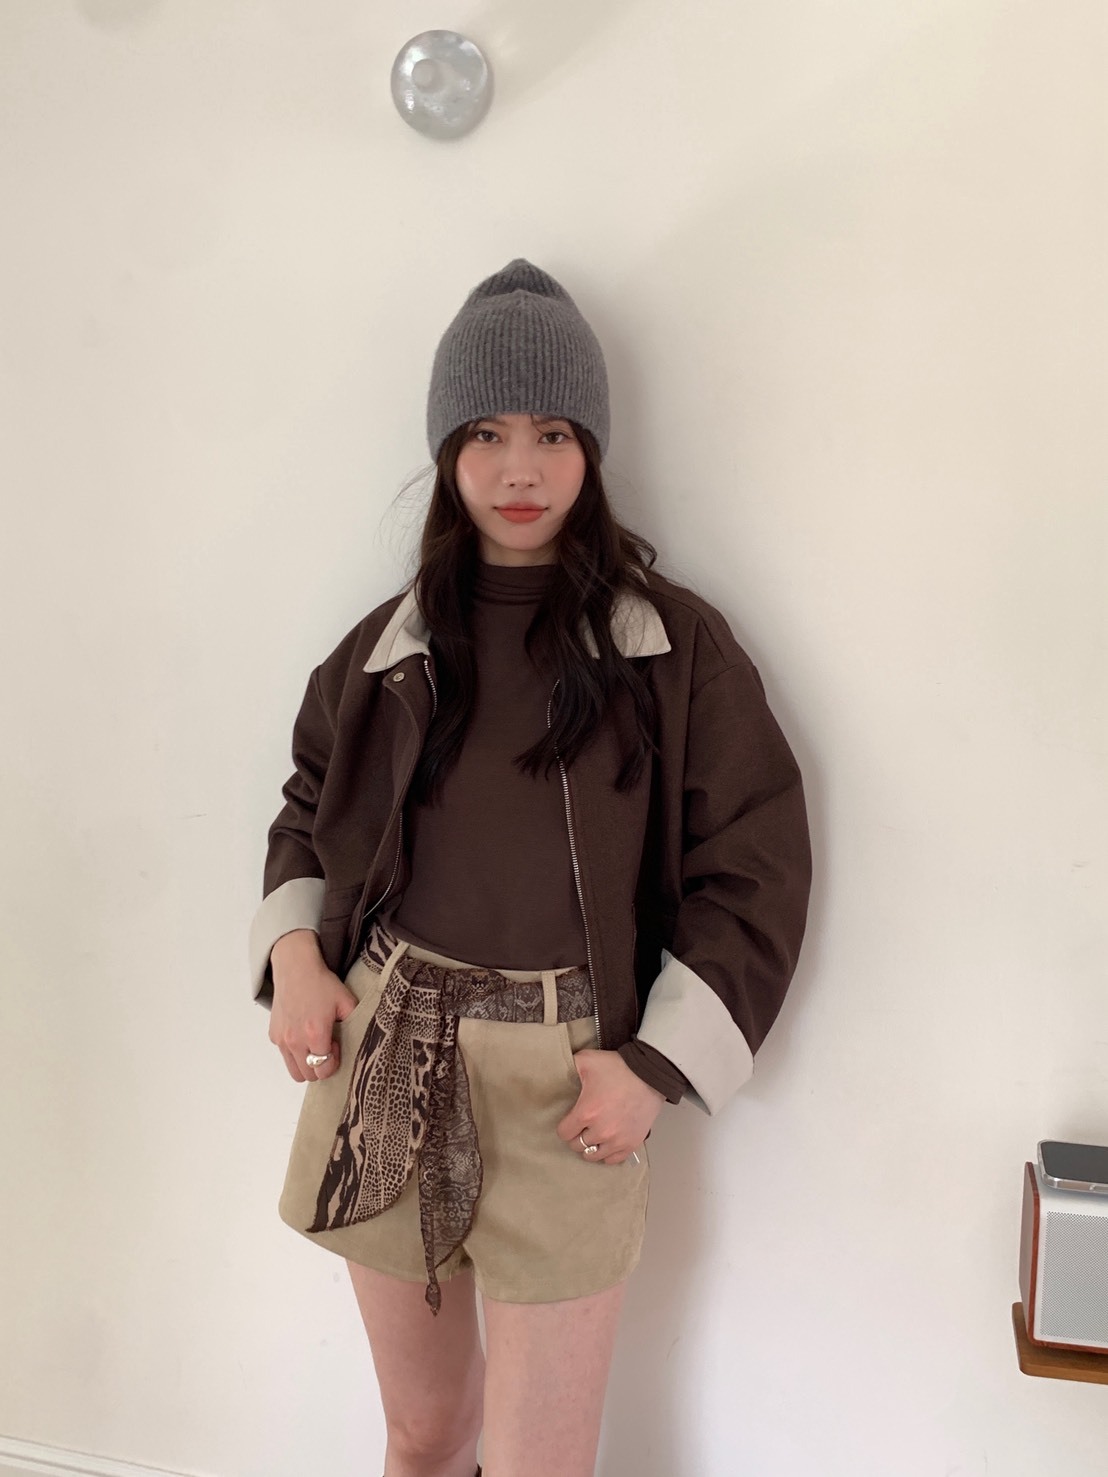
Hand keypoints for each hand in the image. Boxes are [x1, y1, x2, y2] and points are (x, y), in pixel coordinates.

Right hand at [269, 930, 357, 1082]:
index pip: (323, 1069)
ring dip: (306, 1065)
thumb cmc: (321, 983)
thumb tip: (360, 1041)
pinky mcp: (273, 1035)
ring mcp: (282, 1039)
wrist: (296, 968)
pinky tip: (303, 1034)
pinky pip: (285, 1056)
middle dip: (321, 1067)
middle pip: (309, 1076)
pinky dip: (295, 1053)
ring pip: (294, 1072)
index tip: (336, 1046)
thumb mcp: (346, 1001)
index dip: (334, 1062)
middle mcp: (295, 1040)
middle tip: (327, 1047)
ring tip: (315, 1045)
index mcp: (315, 1033)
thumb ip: (356, 1023)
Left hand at [556, 1048, 664, 1164]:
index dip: (565, 1126)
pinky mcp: (631, 1144)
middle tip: (582, 1126)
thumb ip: (569, 1066)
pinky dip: (608, 1154)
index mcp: (586, 1113)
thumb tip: (556, 1069)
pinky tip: (607, 1143)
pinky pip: (612, 1160)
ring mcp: (617, 1140)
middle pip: (577, 1146)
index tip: (570, 1120)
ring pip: (594, 1156)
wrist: (650, 1074)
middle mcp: (601, 1131)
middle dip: (577, 1136)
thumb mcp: (587, 1060)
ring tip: (594, 1136)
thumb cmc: (619, 1067)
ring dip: (591, 1147)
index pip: (564, 1134)